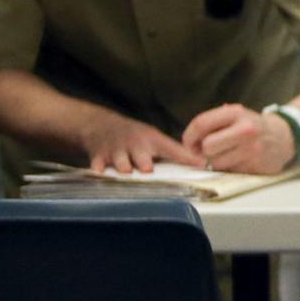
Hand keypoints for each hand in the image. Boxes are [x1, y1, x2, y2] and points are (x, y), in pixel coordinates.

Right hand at [83, 115, 201, 174]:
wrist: (101, 125)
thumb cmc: (134, 136)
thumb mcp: (153, 138)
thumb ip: (172, 152)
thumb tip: (199, 164)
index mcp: (152, 140)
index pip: (173, 149)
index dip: (186, 158)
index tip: (200, 165)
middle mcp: (135, 145)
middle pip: (144, 161)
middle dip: (146, 167)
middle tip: (149, 170)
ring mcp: (116, 151)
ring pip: (123, 167)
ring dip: (125, 172)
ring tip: (127, 173)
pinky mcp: (99, 157)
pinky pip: (100, 169)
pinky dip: (101, 173)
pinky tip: (103, 175)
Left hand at [181, 104, 297, 173]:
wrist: (284, 137)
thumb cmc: (252, 127)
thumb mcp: (235, 115)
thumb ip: (212, 123)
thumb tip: (189, 143)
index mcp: (236, 112)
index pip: (201, 124)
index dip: (189, 137)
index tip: (189, 144)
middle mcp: (246, 129)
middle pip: (207, 146)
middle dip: (204, 151)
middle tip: (208, 151)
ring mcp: (252, 149)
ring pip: (216, 163)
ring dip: (216, 162)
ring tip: (228, 155)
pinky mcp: (256, 166)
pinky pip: (229, 173)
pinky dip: (230, 169)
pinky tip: (240, 161)